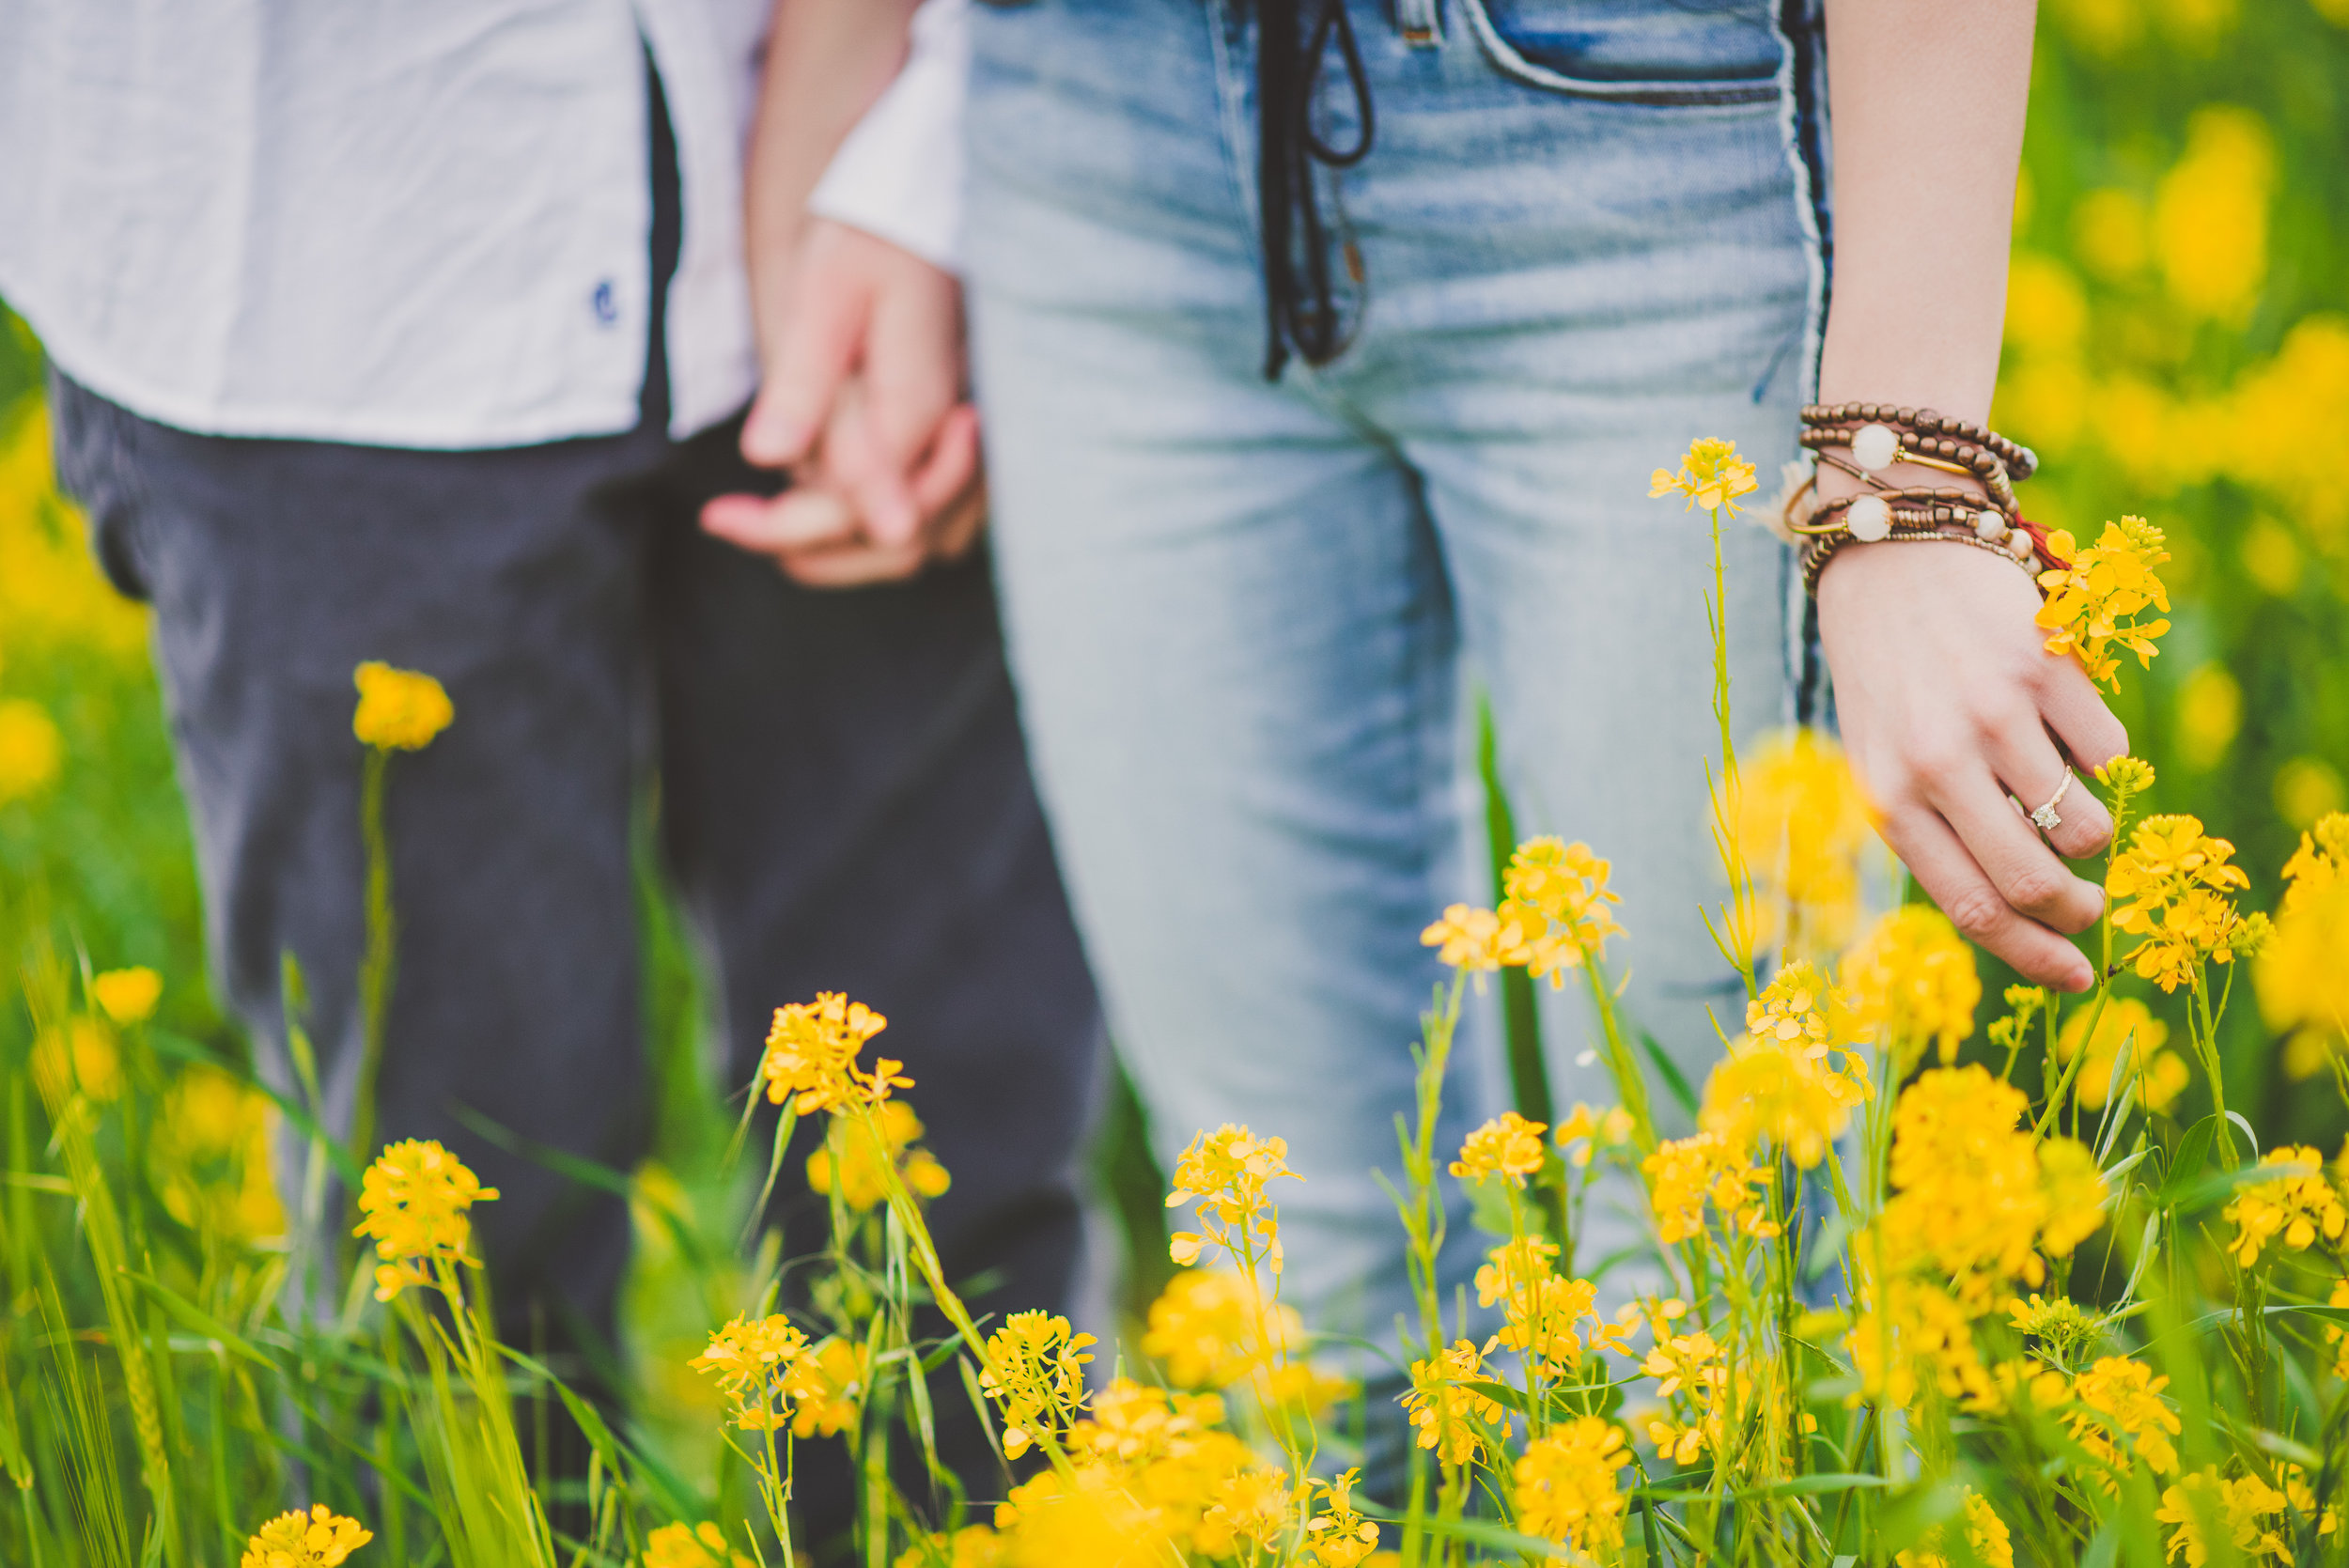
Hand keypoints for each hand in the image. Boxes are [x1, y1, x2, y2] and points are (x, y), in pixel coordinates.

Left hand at [702, 218, 979, 583]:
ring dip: (845, 547)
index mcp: (919, 406)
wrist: (926, 193)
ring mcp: (974, 444)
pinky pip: (939, 514)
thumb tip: (770, 460)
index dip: (781, 529)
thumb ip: (806, 381)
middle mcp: (959, 438)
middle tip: (726, 521)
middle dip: (809, 547)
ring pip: (923, 539)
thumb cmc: (874, 230)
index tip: (715, 517)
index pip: (856, 511)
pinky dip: (880, 522)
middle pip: (895, 543)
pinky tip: (823, 498)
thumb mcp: (826, 293)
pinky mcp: (971, 439)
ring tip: (764, 523)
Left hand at [1817, 530, 2127, 992]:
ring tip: (2077, 818)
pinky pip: (2110, 753)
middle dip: (2077, 913)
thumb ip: (1931, 830)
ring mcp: (1992, 713)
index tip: (2076, 978)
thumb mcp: (1877, 760)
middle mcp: (1936, 762)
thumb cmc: (1885, 677)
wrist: (1887, 560)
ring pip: (2084, 825)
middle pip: (2032, 881)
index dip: (2032, 957)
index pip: (1971, 907)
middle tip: (2092, 910)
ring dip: (2097, 840)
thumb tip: (2011, 914)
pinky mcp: (2044, 665)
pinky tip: (2072, 741)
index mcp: (1887, 798)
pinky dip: (2109, 766)